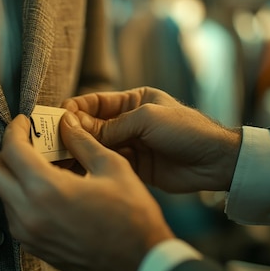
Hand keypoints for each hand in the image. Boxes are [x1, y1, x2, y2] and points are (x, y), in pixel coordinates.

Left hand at [0, 114, 173, 270]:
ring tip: (46, 168)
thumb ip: (82, 141)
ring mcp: (28, 234)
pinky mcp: (33, 247)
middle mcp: (28, 214)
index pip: (11, 149)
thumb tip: (66, 122)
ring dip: (16, 176)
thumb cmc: (133, 217)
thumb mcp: (113, 168)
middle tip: (31, 144)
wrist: (141, 266)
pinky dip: (24, 197)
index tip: (25, 122)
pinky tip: (51, 192)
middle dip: (7, 152)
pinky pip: (15, 214)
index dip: (15, 129)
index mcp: (46, 190)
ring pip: (2, 193)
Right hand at [62, 87, 241, 192]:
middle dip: (73, 132)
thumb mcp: (147, 119)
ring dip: (80, 150)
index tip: (58, 118)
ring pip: (97, 146)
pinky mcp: (132, 166)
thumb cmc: (187, 130)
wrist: (216, 162)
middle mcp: (128, 122)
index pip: (95, 102)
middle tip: (53, 142)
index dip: (75, 109)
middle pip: (92, 126)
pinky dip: (93, 166)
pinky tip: (78, 170)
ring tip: (61, 158)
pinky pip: (107, 164)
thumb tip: (78, 129)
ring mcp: (129, 145)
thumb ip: (112, 126)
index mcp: (132, 101)